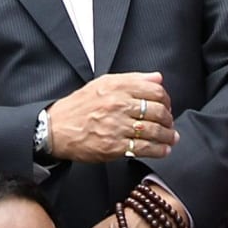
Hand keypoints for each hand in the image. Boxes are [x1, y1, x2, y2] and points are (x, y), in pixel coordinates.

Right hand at [46, 72, 176, 162]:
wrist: (56, 128)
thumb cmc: (79, 106)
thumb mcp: (103, 84)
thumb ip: (132, 79)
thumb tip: (157, 77)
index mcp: (117, 87)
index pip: (154, 90)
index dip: (166, 99)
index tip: (167, 106)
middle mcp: (118, 104)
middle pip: (157, 111)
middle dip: (169, 119)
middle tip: (170, 124)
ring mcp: (117, 126)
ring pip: (153, 131)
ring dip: (167, 136)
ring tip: (171, 138)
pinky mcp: (114, 146)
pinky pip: (144, 148)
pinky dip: (158, 150)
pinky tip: (163, 150)